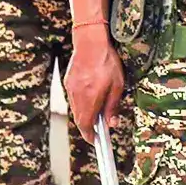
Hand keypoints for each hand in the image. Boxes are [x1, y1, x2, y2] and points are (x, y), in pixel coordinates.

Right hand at [65, 26, 123, 143]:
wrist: (90, 42)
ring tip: (97, 115)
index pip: (86, 125)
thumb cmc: (106, 62)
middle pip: (79, 119)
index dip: (90, 136)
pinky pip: (74, 99)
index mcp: (89, 99)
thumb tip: (112, 123)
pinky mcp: (68, 82)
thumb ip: (113, 106)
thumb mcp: (117, 86)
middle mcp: (77, 96)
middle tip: (97, 132)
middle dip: (88, 128)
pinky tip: (90, 99)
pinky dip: (81, 104)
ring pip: (75, 110)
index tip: (96, 141)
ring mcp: (70, 89)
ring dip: (85, 115)